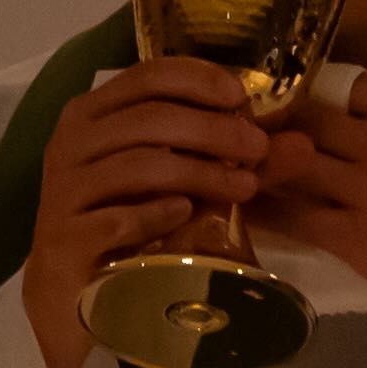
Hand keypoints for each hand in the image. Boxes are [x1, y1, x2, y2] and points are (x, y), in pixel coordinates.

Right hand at [16, 57, 277, 367]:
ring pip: (138, 165)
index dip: (197, 79)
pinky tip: (186, 216)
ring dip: (198, 173)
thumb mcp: (178, 184)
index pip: (147, 75)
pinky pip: (117, 217)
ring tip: (243, 190)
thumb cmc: (126, 223)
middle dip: (212, 131)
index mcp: (94, 114)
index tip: (241, 98)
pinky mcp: (65, 237)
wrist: (69, 291)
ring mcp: (63, 190)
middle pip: (149, 119)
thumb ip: (233, 161)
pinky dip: (156, 213)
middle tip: (257, 149)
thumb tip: (302, 145)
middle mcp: (72, 142)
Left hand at [253, 71, 366, 346]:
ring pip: (290, 163)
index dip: (304, 92)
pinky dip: (263, 210)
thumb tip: (316, 117)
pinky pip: (291, 214)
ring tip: (235, 169)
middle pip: (305, 118)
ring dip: (259, 166)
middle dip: (272, 126)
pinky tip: (244, 208)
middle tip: (242, 136)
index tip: (281, 103)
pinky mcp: (355, 237)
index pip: (337, 82)